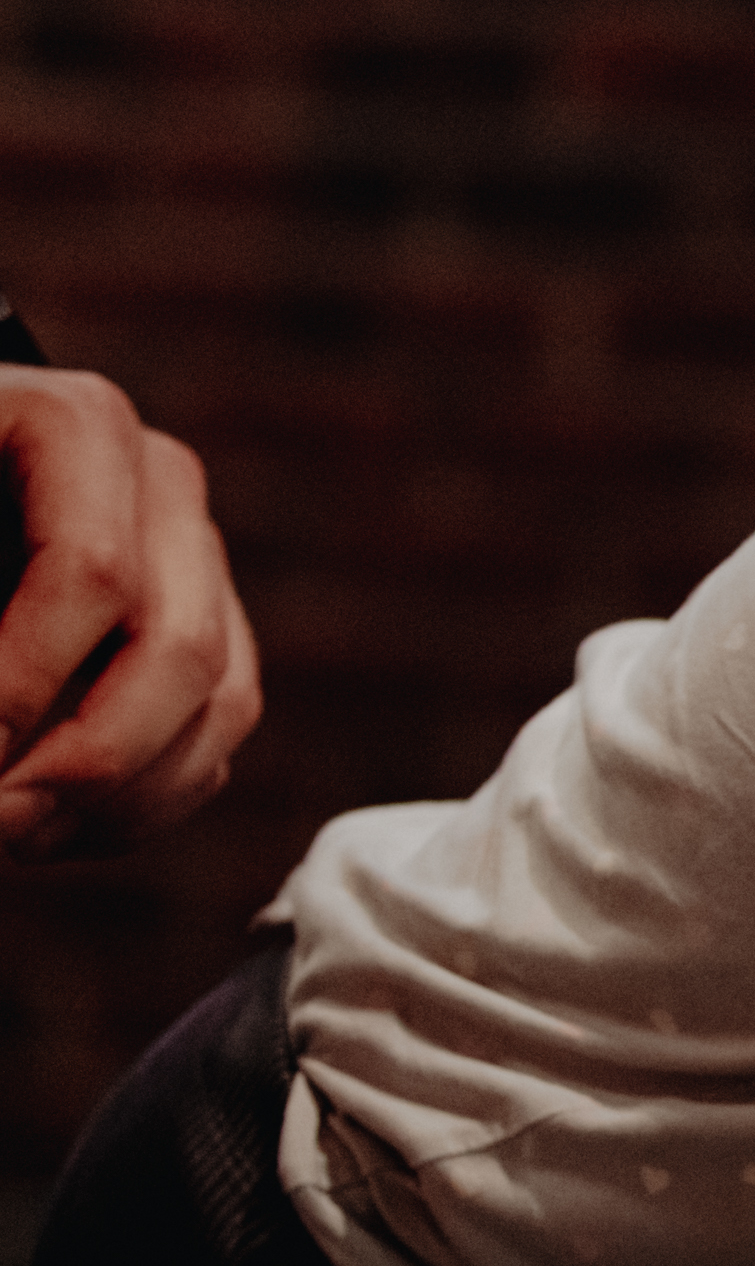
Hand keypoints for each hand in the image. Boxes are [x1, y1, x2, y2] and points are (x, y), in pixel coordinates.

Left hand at [0, 371, 259, 858]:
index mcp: (76, 427)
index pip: (92, 575)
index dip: (20, 689)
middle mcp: (161, 486)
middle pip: (181, 651)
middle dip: (85, 765)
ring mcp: (197, 555)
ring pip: (222, 704)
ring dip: (121, 801)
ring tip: (15, 837)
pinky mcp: (209, 625)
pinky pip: (217, 735)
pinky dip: (142, 804)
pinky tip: (51, 829)